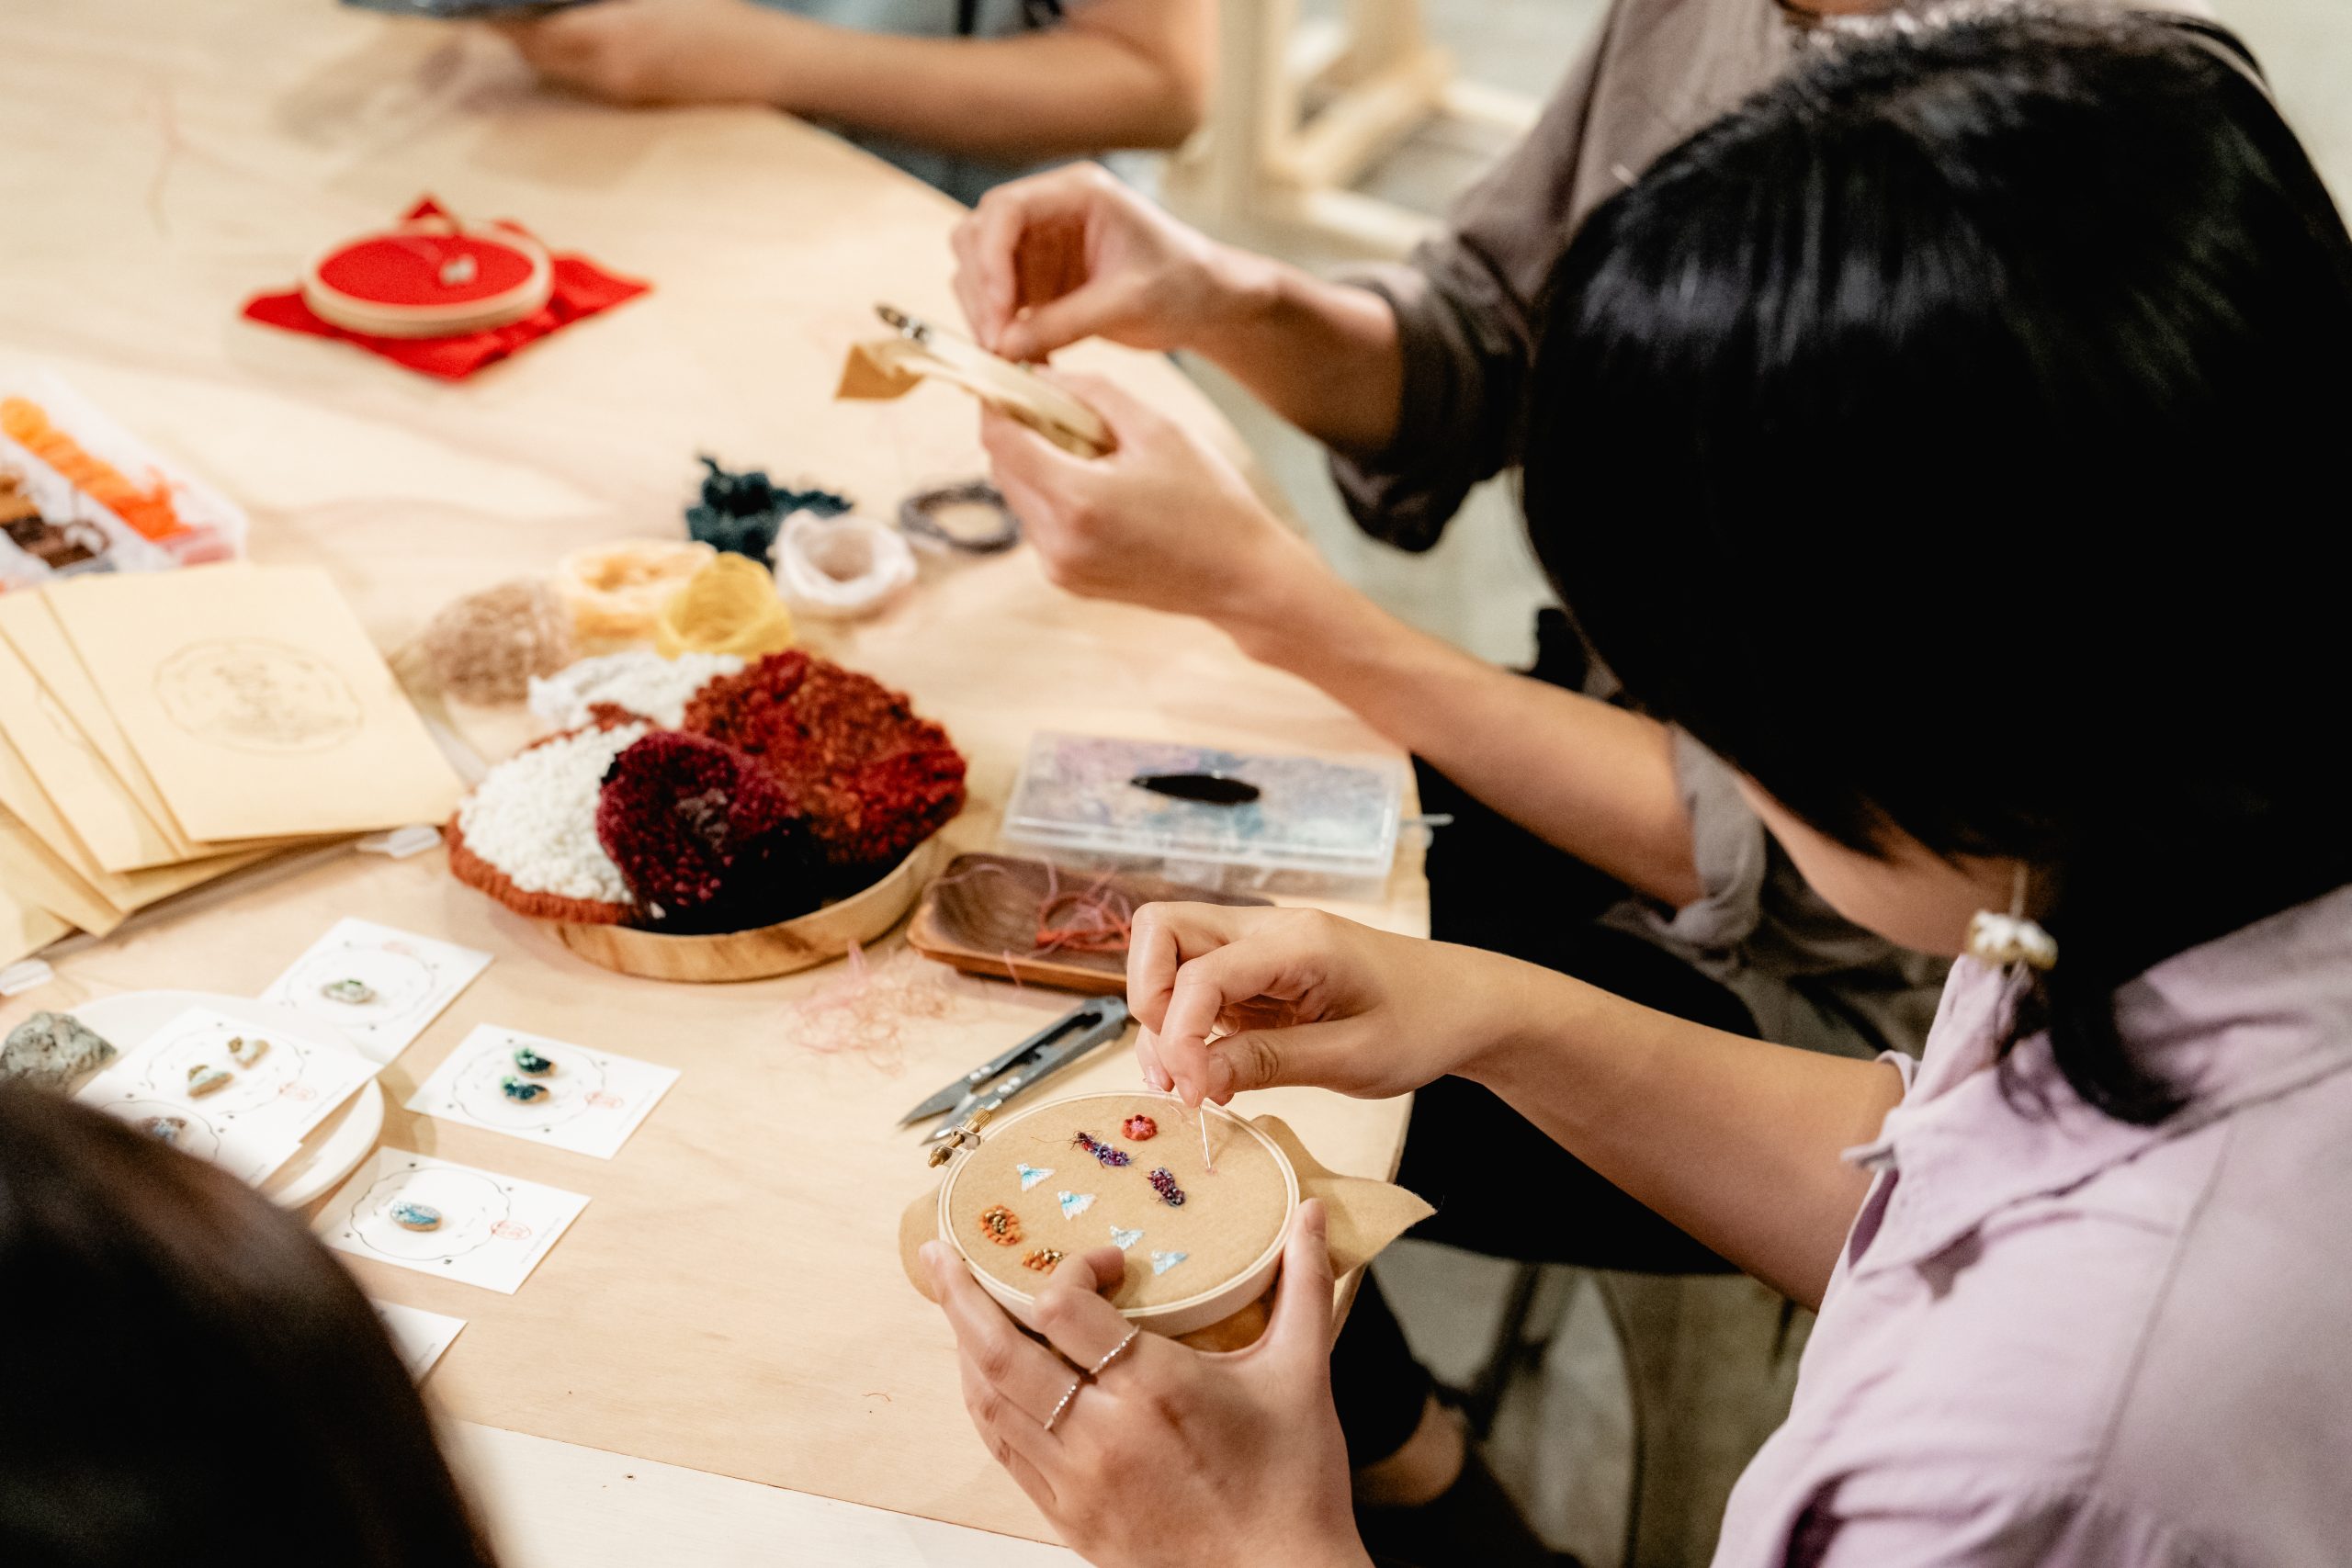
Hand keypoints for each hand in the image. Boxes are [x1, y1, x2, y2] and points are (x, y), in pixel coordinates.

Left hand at [494, 0, 788, 106]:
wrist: (767, 64)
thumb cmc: (716, 15)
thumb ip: (598, 2)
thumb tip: (558, 3)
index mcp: (612, 34)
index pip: (532, 30)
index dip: (503, 16)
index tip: (484, 6)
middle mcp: (608, 70)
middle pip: (536, 53)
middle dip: (516, 28)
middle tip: (501, 8)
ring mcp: (620, 91)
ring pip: (556, 67)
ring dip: (541, 42)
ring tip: (533, 16)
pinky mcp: (633, 100)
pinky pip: (582, 77)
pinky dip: (569, 54)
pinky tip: (576, 33)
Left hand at [925, 1203, 1370, 1567]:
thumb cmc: (1293, 1489)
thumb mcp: (1302, 1375)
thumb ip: (1304, 1288)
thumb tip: (1313, 1218)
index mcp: (1153, 1389)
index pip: (1062, 1308)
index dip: (1071, 1270)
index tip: (1107, 1266)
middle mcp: (1101, 1434)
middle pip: (997, 1352)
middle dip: (960, 1296)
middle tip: (941, 1255)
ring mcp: (1077, 1481)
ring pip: (989, 1404)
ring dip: (964, 1349)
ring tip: (955, 1309)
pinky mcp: (1069, 1518)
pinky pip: (1005, 1453)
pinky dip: (985, 1407)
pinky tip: (985, 1382)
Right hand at [952, 164, 1269, 362]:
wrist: (1205, 303)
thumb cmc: (1183, 284)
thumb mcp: (1129, 303)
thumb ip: (1066, 322)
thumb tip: (1003, 347)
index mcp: (1077, 192)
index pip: (1005, 209)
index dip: (990, 258)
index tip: (999, 310)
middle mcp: (1049, 211)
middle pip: (978, 237)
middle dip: (980, 290)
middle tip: (997, 345)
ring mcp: (1038, 245)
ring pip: (978, 270)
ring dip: (982, 313)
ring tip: (1008, 359)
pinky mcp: (1037, 280)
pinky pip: (996, 302)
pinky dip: (999, 330)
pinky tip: (1022, 360)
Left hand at [983, 372, 1318, 619]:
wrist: (1242, 578)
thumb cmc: (1211, 500)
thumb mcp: (1157, 428)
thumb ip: (1092, 393)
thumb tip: (1039, 375)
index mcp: (1076, 499)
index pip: (1000, 439)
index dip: (997, 402)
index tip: (1010, 379)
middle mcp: (1056, 541)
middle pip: (1001, 467)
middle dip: (1020, 430)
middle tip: (1058, 407)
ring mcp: (1058, 568)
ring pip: (1018, 495)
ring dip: (1037, 464)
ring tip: (1091, 450)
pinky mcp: (1067, 581)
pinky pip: (1039, 524)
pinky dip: (1054, 496)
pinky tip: (1100, 487)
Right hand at [1126, 903, 1532, 1106]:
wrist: (1465, 1004)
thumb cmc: (1424, 1024)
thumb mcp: (1353, 1058)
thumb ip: (1267, 1063)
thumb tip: (1192, 1080)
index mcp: (1297, 943)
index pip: (1200, 972)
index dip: (1181, 1036)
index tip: (1195, 1095)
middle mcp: (1266, 932)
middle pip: (1161, 930)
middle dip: (1149, 999)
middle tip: (1177, 1067)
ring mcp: (1258, 948)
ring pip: (1168, 955)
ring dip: (1161, 1015)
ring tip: (1187, 1082)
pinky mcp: (1256, 973)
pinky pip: (1195, 985)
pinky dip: (1184, 1026)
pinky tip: (1207, 1071)